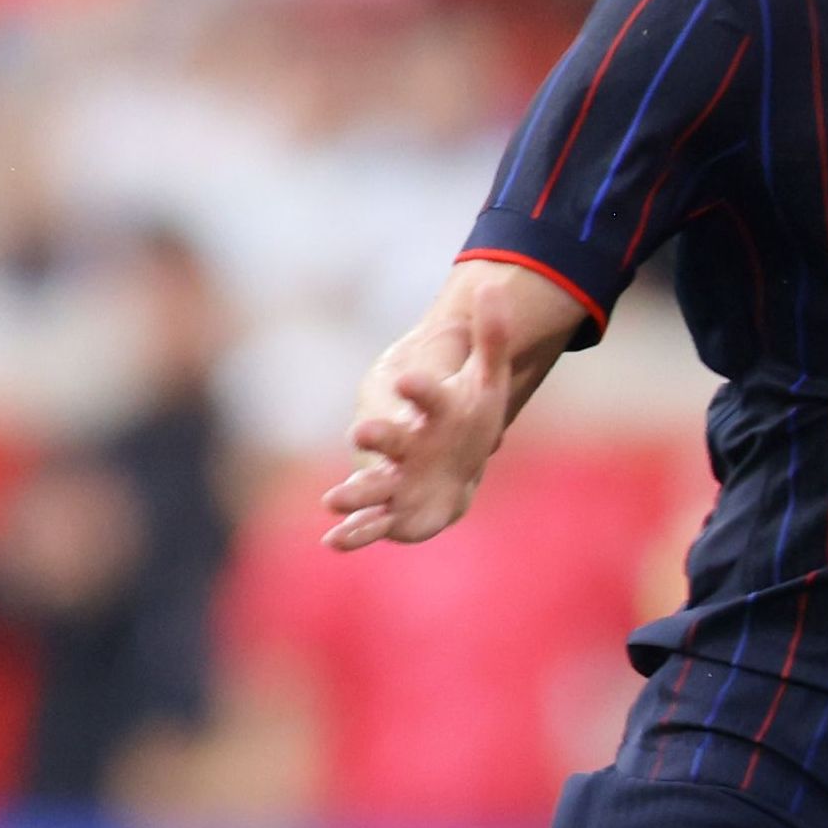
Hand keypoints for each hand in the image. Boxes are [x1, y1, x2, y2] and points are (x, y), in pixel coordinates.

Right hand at [321, 311, 510, 549]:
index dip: (420, 387)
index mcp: (431, 408)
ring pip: (373, 484)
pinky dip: (353, 533)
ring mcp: (396, 477)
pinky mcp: (393, 510)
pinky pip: (370, 522)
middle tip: (364, 432)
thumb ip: (490, 336)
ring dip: (354, 492)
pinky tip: (333, 542)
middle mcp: (405, 442)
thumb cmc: (468, 416)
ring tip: (332, 500)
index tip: (410, 379)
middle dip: (378, 437)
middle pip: (390, 438)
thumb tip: (495, 285)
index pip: (426, 393)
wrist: (454, 458)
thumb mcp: (487, 379)